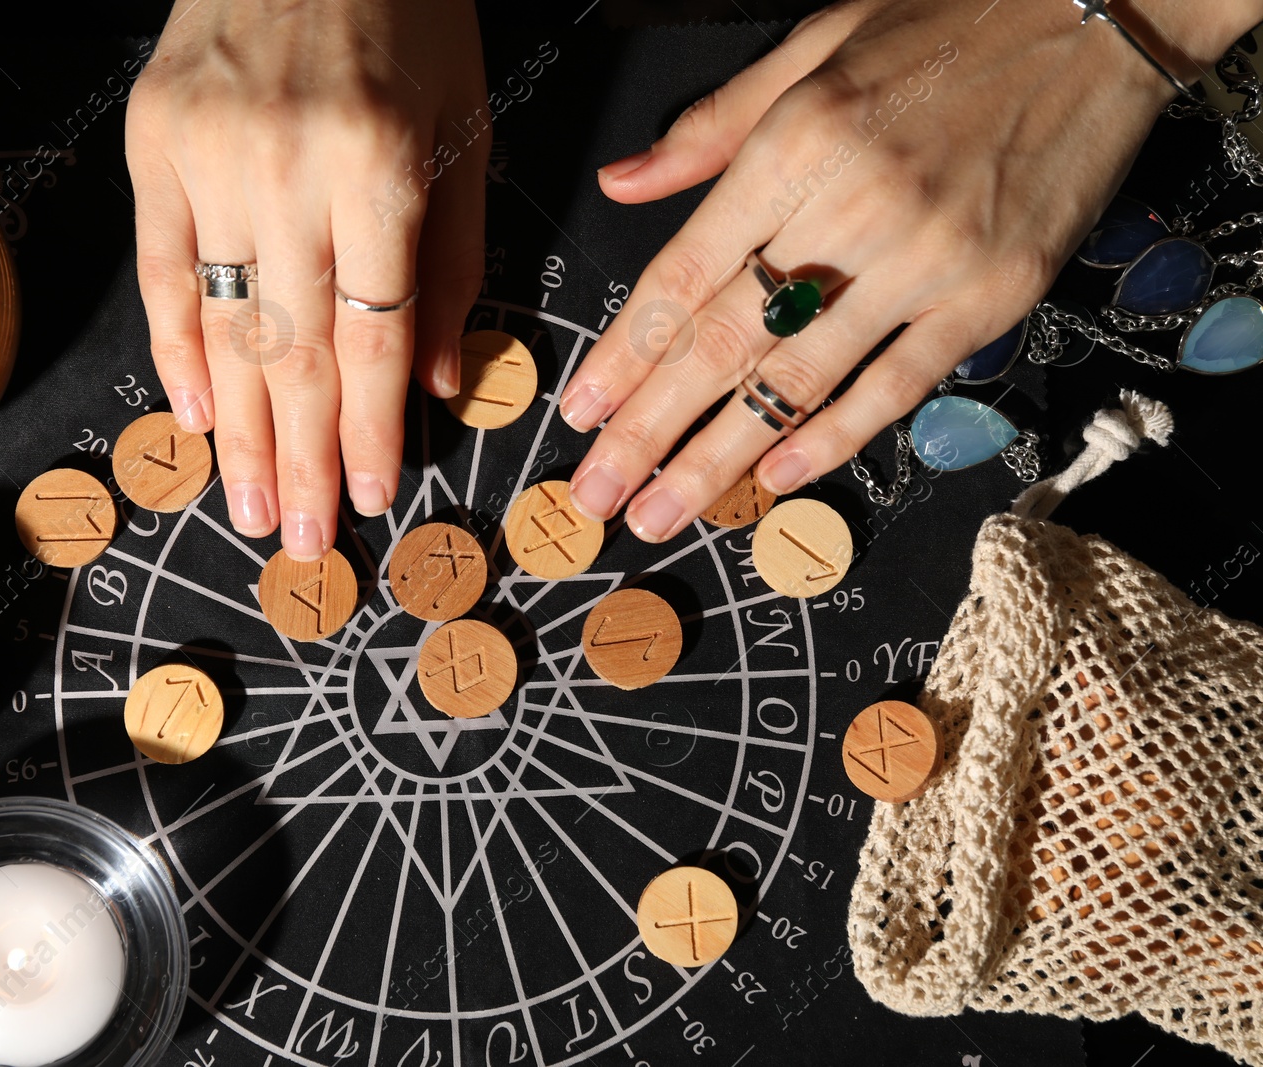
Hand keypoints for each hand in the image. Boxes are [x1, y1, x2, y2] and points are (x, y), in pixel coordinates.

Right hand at [126, 0, 486, 558]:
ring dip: (241, 432)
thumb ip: (451, 261)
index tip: (375, 500)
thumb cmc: (407, 18)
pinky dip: (175, 352)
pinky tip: (196, 419)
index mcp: (382, 164)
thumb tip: (434, 382)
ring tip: (255, 509)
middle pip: (293, 352)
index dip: (373, 431)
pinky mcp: (152, 143)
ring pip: (224, 328)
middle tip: (307, 542)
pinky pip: (162, 271)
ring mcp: (207, 156)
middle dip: (305, 459)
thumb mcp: (467, 129)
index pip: (372, 337)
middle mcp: (287, 167)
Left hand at [558, 0, 1233, 542]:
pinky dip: (836, 438)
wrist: (1099, 17)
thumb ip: (712, 127)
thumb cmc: (944, 23)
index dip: (626, 353)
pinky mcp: (990, 297)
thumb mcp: (814, 46)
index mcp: (797, 143)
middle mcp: (855, 208)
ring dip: (720, 458)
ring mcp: (927, 261)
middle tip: (599, 495)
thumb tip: (622, 185)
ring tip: (663, 512)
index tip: (580, 412)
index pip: (685, 274)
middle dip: (650, 430)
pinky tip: (777, 479)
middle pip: (726, 343)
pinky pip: (897, 385)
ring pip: (800, 382)